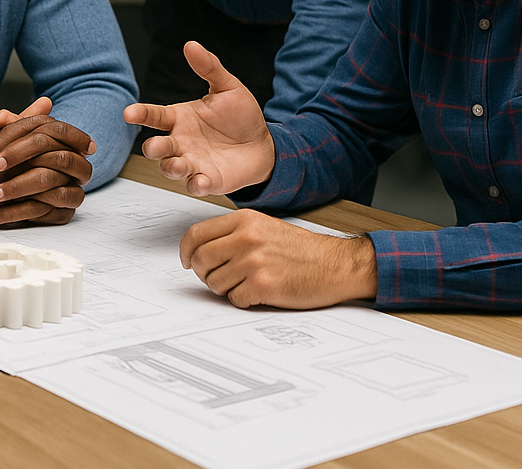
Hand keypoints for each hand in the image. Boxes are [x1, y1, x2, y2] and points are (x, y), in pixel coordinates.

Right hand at [0, 101, 94, 225]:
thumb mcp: (1, 132)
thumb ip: (25, 118)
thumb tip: (48, 102)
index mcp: (7, 137)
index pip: (48, 128)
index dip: (73, 134)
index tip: (88, 142)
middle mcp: (7, 159)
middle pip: (53, 153)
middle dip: (76, 155)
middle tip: (89, 158)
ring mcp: (6, 184)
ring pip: (51, 180)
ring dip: (68, 180)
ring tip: (80, 179)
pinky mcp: (6, 207)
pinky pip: (40, 206)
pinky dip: (55, 201)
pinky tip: (65, 197)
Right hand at [123, 41, 275, 195]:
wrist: (263, 144)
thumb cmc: (241, 116)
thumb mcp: (227, 88)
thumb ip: (209, 68)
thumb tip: (191, 44)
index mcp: (179, 118)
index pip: (153, 115)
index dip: (140, 113)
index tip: (128, 113)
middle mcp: (180, 141)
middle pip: (156, 146)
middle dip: (153, 148)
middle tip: (155, 146)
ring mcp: (191, 162)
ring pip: (170, 168)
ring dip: (171, 168)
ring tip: (179, 164)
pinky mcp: (207, 181)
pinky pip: (195, 186)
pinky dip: (195, 185)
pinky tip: (201, 181)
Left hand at [180, 209, 377, 308]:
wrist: (335, 264)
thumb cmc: (300, 248)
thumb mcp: (263, 226)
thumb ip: (232, 233)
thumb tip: (200, 249)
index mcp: (243, 220)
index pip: (196, 234)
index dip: (186, 251)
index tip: (186, 260)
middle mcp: (246, 238)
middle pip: (200, 260)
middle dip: (203, 273)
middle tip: (216, 277)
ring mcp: (254, 262)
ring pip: (214, 282)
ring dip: (225, 288)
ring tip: (244, 283)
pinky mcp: (264, 285)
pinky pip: (234, 299)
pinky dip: (242, 300)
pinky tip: (257, 292)